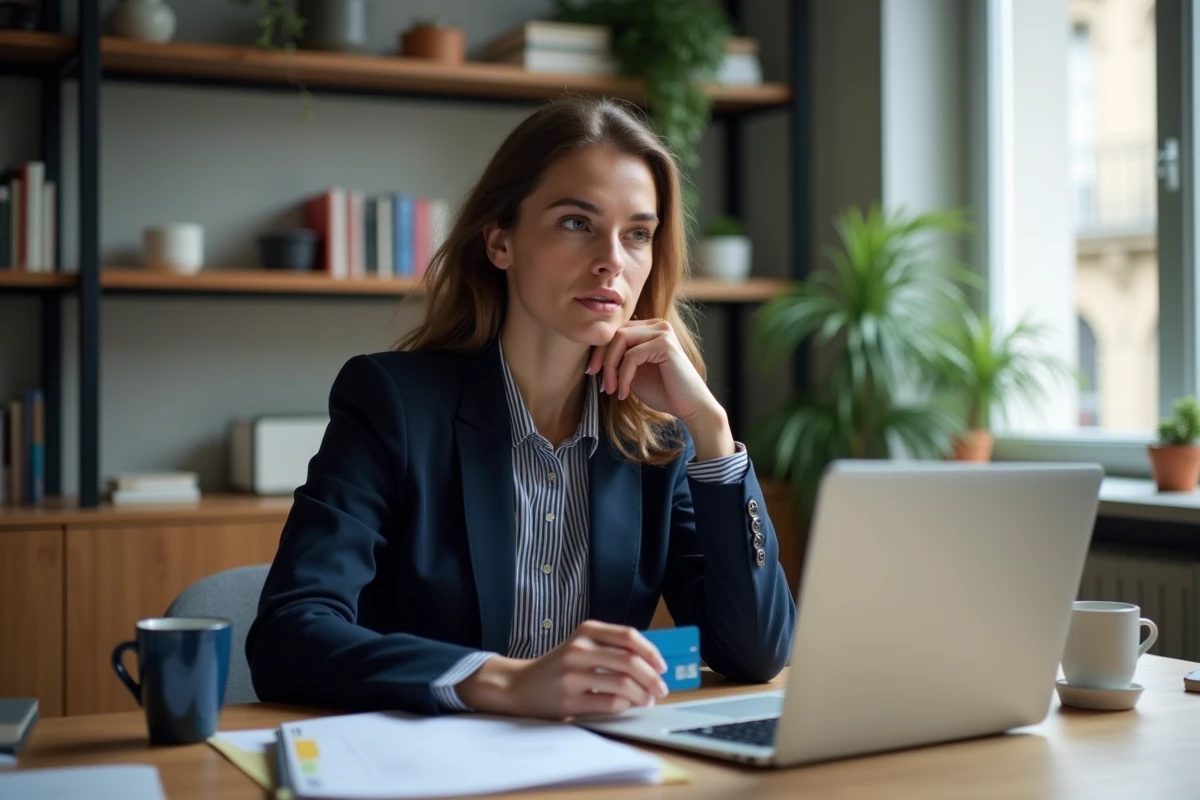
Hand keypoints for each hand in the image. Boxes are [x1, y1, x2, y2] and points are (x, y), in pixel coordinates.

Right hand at [455, 620, 668, 719]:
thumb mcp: (581, 646)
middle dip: (652, 677)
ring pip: (623, 683)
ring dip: (642, 694)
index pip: (628, 636)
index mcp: (586, 631)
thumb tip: (652, 664)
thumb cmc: (558, 667)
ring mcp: (573, 674)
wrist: (519, 686)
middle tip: (661, 688)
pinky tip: (627, 706)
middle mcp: (579, 649)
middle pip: (629, 661)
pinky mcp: (569, 700)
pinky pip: (609, 703)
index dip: (651, 652)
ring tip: (646, 700)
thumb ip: (611, 648)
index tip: (662, 666)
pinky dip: (625, 706)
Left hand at [587, 318, 713, 420]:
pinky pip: (631, 356)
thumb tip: (594, 356)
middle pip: (615, 333)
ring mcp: (662, 332)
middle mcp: (657, 325)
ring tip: (611, 389)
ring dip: (611, 367)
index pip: (616, 331)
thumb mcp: (634, 373)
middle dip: (602, 358)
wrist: (690, 407)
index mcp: (650, 329)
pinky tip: (624, 393)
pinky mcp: (665, 344)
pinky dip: (623, 376)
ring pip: (620, 340)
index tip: (593, 372)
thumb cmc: (664, 391)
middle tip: (600, 382)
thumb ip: (619, 360)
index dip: (601, 351)